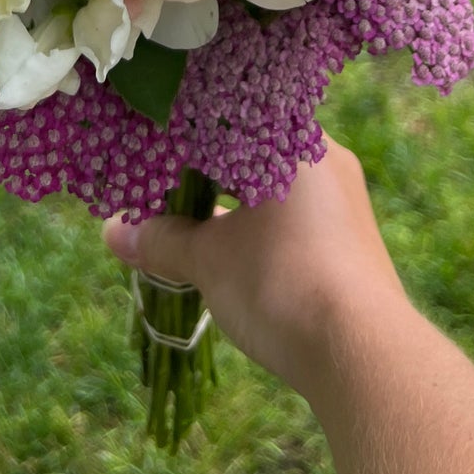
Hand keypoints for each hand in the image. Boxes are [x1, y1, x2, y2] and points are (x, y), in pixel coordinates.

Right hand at [102, 136, 408, 401]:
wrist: (361, 351)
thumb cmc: (280, 281)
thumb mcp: (209, 259)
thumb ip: (162, 240)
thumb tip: (112, 233)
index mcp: (295, 140)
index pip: (227, 123)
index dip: (182, 143)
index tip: (148, 163)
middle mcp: (325, 160)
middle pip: (251, 156)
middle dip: (204, 181)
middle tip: (157, 198)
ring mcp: (343, 203)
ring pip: (272, 192)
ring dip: (230, 211)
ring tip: (186, 232)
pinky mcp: (350, 244)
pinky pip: (292, 222)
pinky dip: (257, 233)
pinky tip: (229, 258)